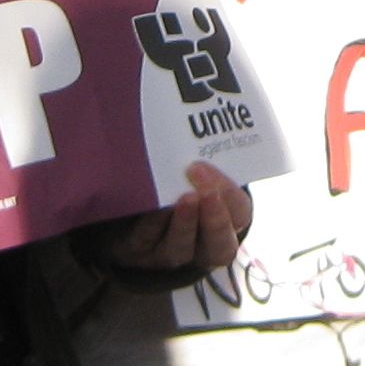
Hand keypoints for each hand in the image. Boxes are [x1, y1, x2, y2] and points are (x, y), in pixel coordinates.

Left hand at [85, 161, 253, 279]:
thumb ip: (199, 158)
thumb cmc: (168, 181)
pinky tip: (151, 207)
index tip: (212, 168)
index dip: (230, 195)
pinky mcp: (139, 254)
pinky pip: (148, 243)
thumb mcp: (190, 171)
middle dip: (215, 218)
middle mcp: (201, 245)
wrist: (125, 212)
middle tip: (206, 191)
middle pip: (219, 244)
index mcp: (224, 222)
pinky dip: (153, 225)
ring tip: (184, 199)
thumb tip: (199, 111)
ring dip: (186, 223)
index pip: (239, 213)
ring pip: (183, 248)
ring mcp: (170, 253)